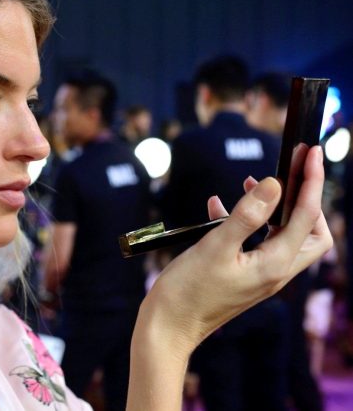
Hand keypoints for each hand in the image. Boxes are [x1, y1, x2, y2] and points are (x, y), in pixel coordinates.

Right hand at [144, 145, 331, 351]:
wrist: (168, 327)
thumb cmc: (188, 291)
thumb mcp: (215, 247)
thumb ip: (247, 215)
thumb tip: (275, 184)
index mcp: (275, 264)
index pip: (307, 216)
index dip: (312, 181)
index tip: (311, 153)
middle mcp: (274, 271)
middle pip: (311, 233)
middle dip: (307, 200)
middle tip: (292, 174)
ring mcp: (260, 276)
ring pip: (283, 237)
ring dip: (274, 209)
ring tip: (250, 183)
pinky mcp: (243, 276)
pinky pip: (255, 243)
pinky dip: (246, 222)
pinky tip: (218, 206)